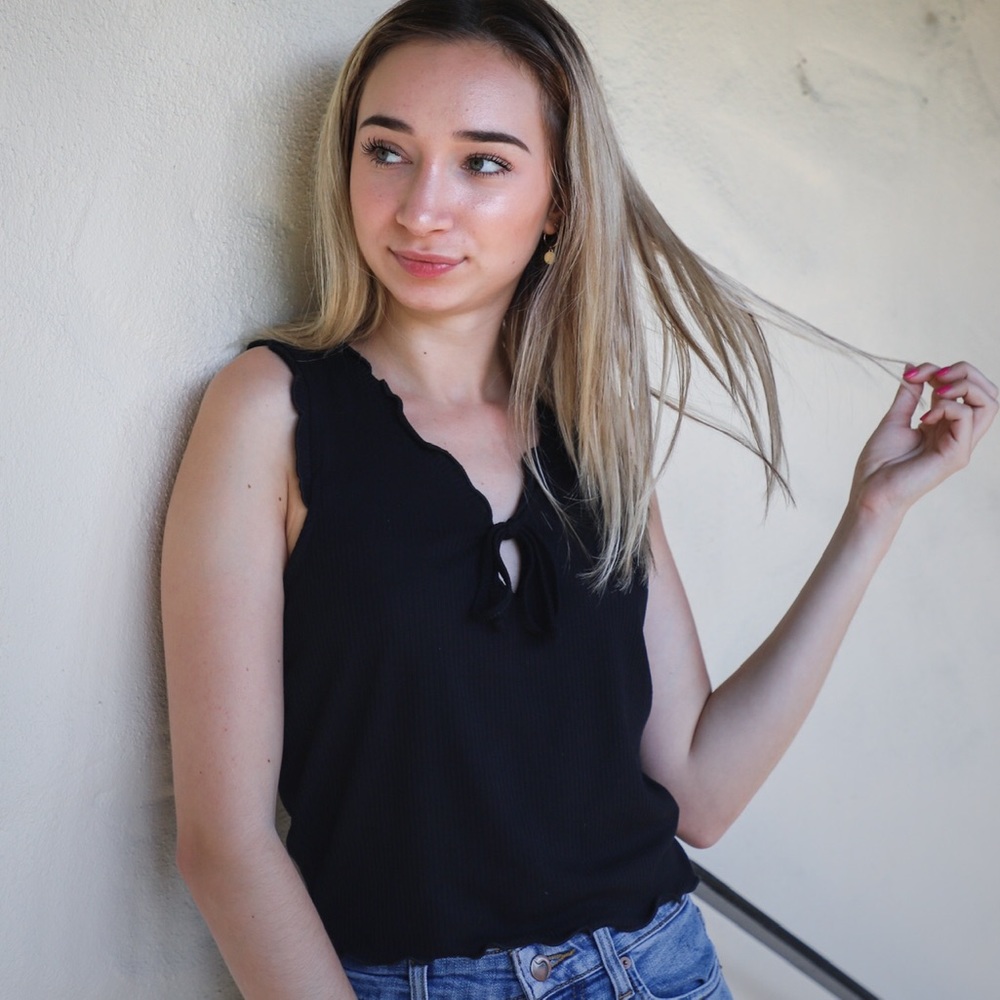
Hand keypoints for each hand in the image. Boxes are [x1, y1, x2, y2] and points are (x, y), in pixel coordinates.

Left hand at [850, 361, 997, 519]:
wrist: (870, 493)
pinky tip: (924, 419)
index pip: (970, 389)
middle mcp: (960, 434)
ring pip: (989, 402)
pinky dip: (947, 407)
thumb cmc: (880, 464)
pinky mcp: (956, 455)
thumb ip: (909, 395)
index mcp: (948, 425)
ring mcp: (961, 445)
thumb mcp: (895, 420)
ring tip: (935, 390)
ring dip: (963, 385)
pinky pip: (967, 417)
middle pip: (988, 392)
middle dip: (965, 372)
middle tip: (934, 375)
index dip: (947, 370)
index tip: (914, 373)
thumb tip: (912, 367)